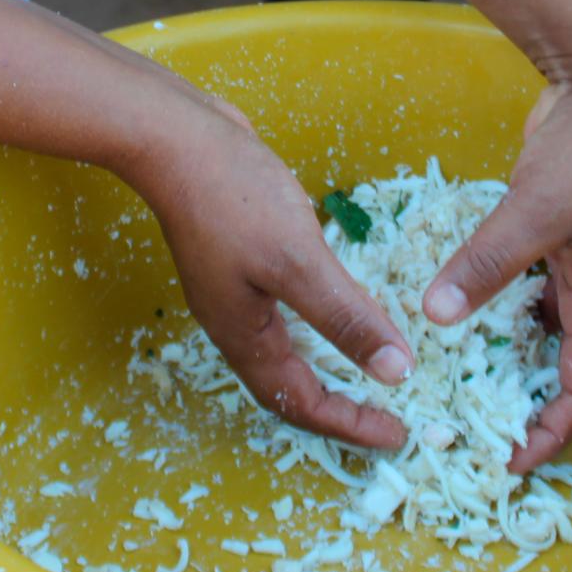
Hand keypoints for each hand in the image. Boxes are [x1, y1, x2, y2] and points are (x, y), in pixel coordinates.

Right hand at [128, 97, 411, 449]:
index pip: (301, 402)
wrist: (175, 136)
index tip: (397, 435)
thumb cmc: (232, 197)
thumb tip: (395, 372)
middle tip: (387, 416)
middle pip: (290, 386)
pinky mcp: (241, 257)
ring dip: (329, 367)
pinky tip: (340, 305)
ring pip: (287, 349)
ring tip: (371, 370)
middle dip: (339, 406)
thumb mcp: (298, 261)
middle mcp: (236, 323)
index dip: (349, 425)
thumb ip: (345, 317)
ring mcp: (234, 290)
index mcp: (245, 336)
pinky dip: (319, 324)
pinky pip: (286, 311)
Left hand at [423, 45, 571, 472]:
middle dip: (528, 403)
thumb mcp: (536, 212)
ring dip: (510, 355)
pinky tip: (462, 307)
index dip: (553, 432)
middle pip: (564, 365)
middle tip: (477, 428)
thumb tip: (436, 315)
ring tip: (460, 381)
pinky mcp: (554, 227)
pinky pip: (529, 286)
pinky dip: (500, 305)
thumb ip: (487, 263)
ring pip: (543, 325)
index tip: (513, 462)